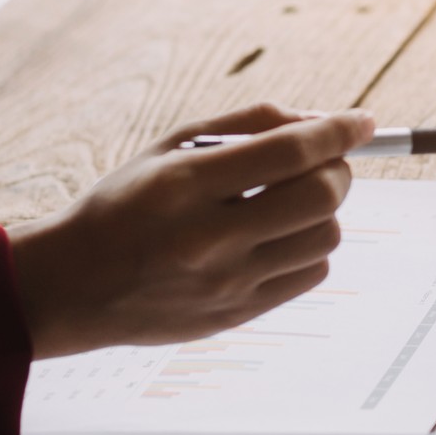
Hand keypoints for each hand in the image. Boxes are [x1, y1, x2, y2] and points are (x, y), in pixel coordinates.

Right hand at [7, 104, 373, 358]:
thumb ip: (246, 126)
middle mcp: (208, 238)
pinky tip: (279, 235)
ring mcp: (226, 283)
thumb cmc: (124, 205)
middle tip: (326, 162)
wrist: (74, 286)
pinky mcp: (238, 314)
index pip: (289, 151)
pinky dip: (310, 245)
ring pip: (325, 236)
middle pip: (320, 195)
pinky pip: (312, 272)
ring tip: (292, 200)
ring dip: (324, 209)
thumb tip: (319, 121)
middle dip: (338, 169)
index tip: (361, 121)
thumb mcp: (169, 149)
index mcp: (185, 186)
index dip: (337, 131)